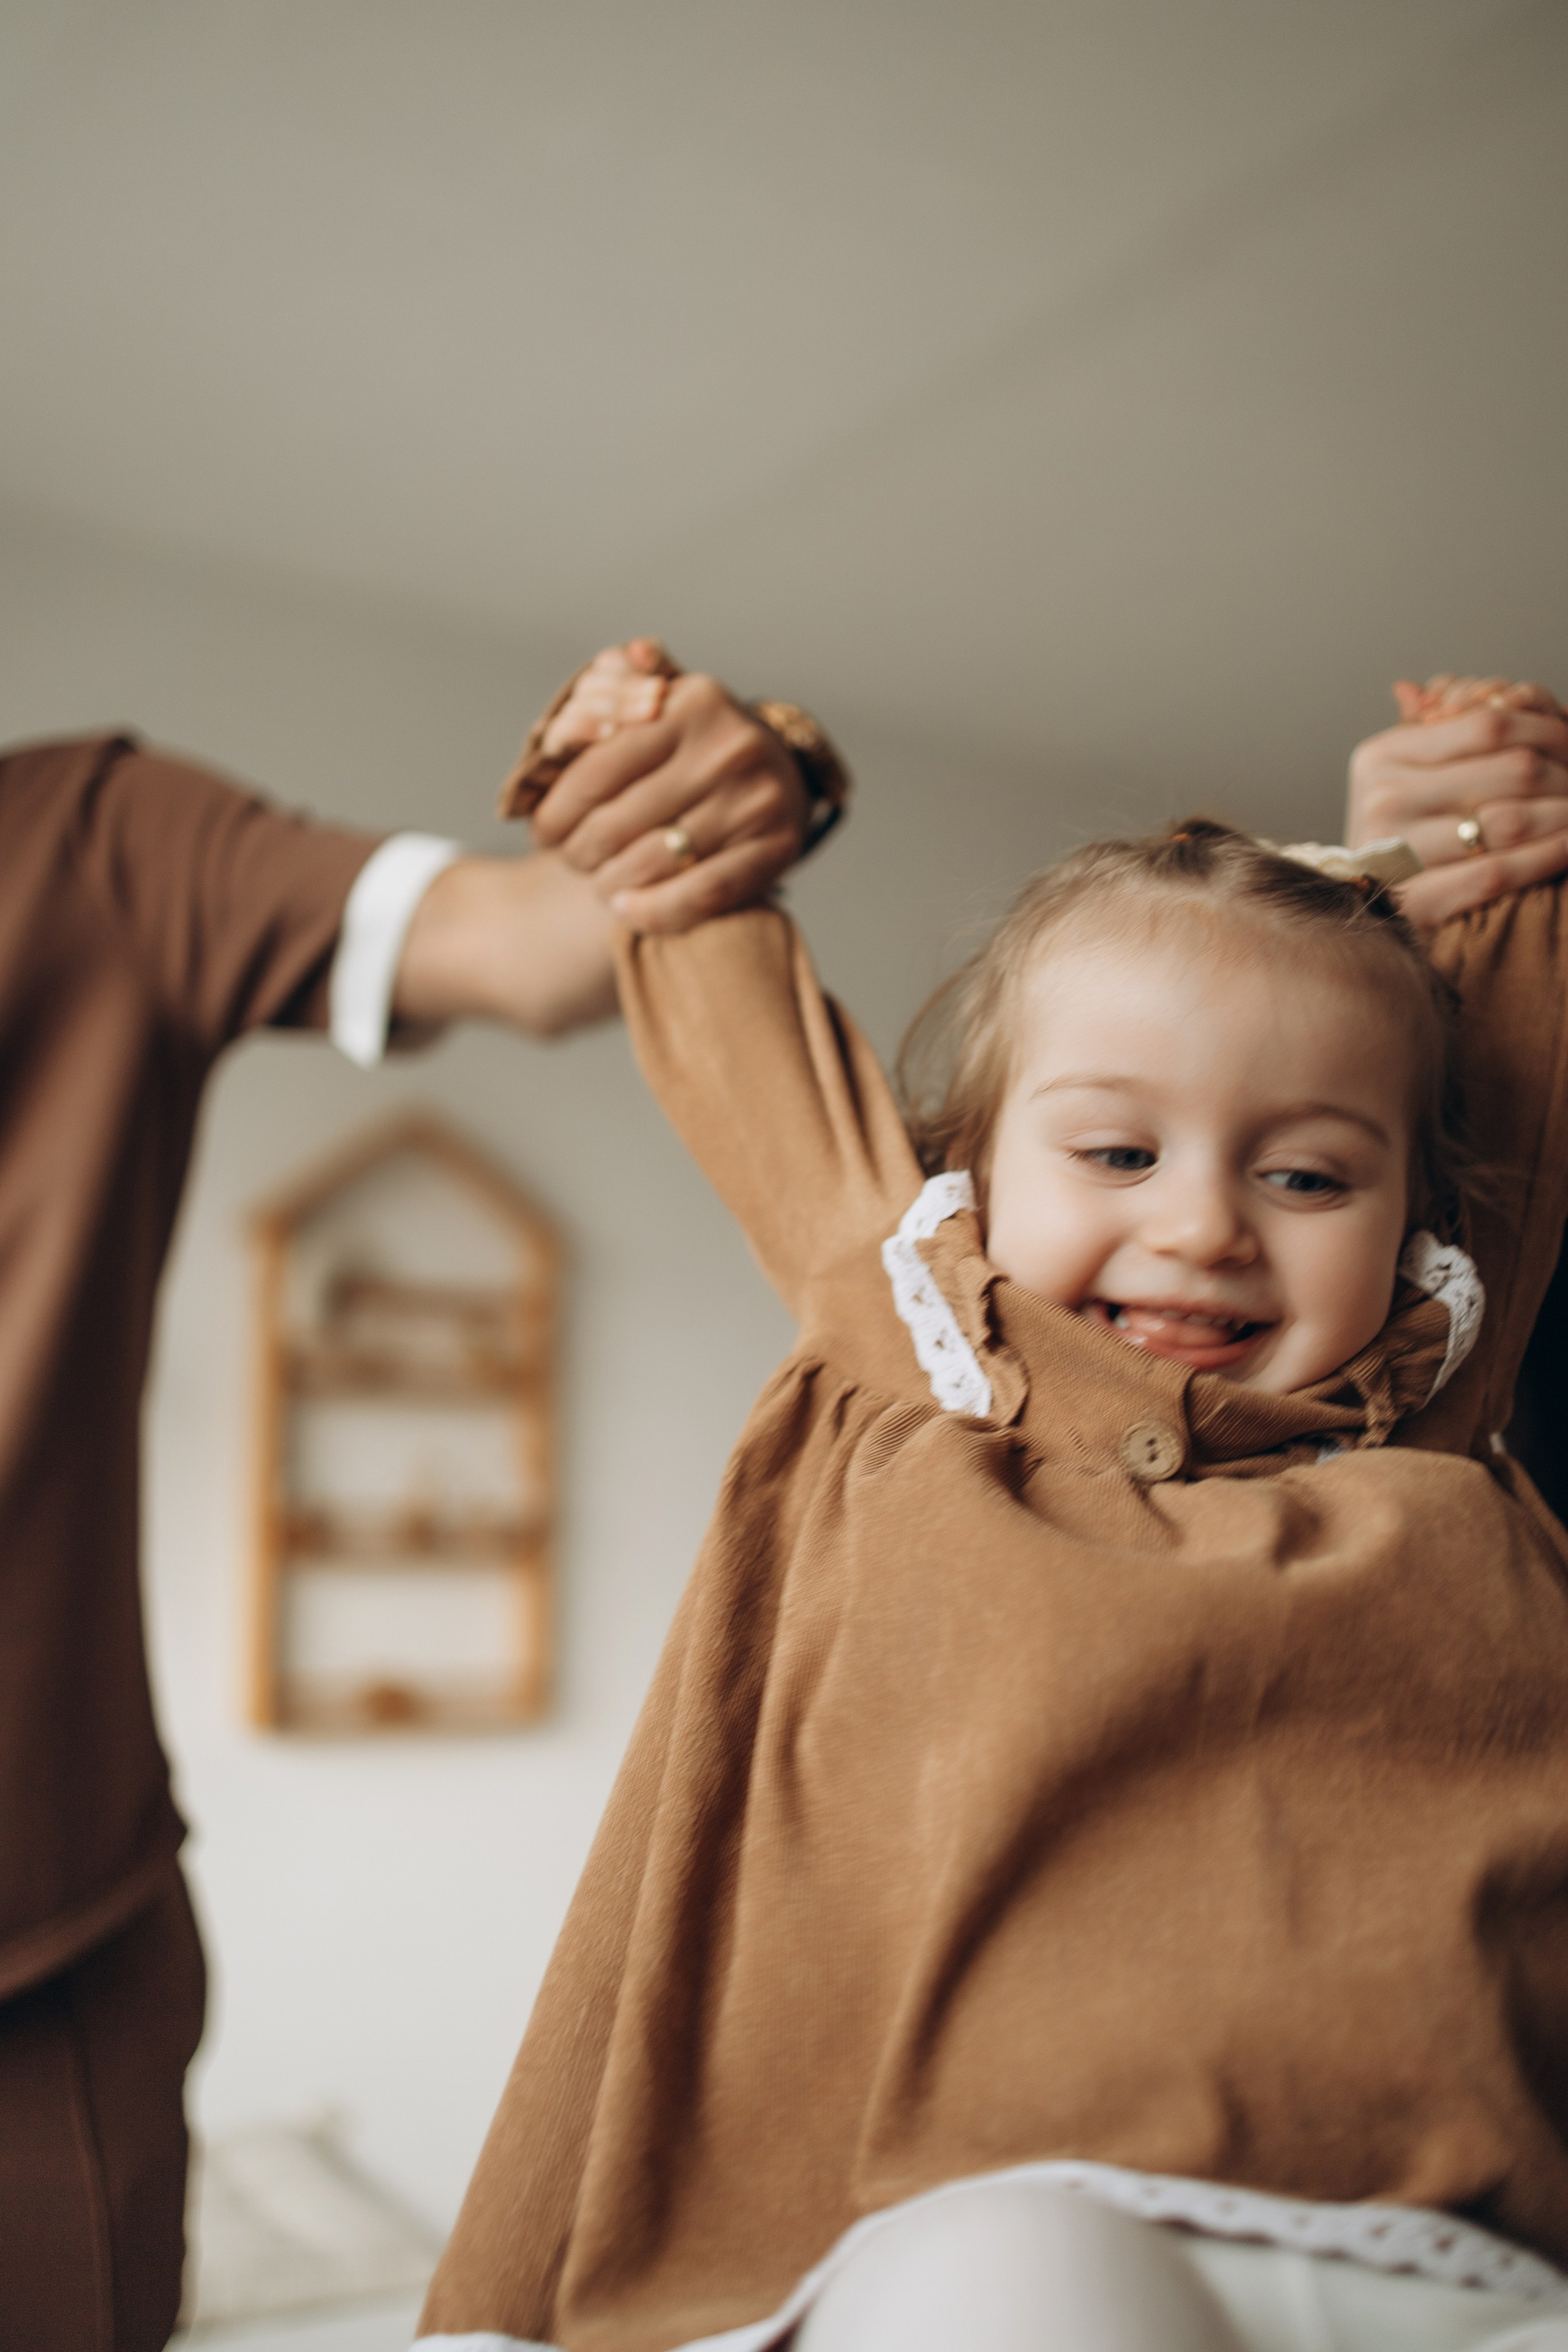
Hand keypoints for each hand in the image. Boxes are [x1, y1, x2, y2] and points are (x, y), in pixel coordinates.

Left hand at [528, 643, 811, 933]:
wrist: (781, 775)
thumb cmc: (698, 745)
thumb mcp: (661, 703)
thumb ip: (616, 690)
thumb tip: (592, 684)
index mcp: (690, 703)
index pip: (596, 769)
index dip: (556, 810)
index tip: (543, 830)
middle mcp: (727, 748)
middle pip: (616, 823)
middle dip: (578, 851)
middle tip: (572, 858)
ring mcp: (754, 802)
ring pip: (651, 862)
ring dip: (608, 884)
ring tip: (600, 883)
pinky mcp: (776, 849)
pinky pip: (700, 895)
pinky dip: (654, 912)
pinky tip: (628, 910)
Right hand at [1346, 678, 1567, 927]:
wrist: (1359, 906)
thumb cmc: (1397, 830)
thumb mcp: (1402, 771)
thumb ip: (1435, 729)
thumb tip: (1478, 690)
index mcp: (1381, 755)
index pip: (1488, 725)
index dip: (1546, 729)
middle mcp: (1384, 799)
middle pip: (1512, 769)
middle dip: (1564, 773)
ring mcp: (1396, 852)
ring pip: (1512, 821)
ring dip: (1564, 814)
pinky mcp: (1415, 901)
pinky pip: (1499, 872)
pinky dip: (1547, 857)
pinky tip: (1567, 846)